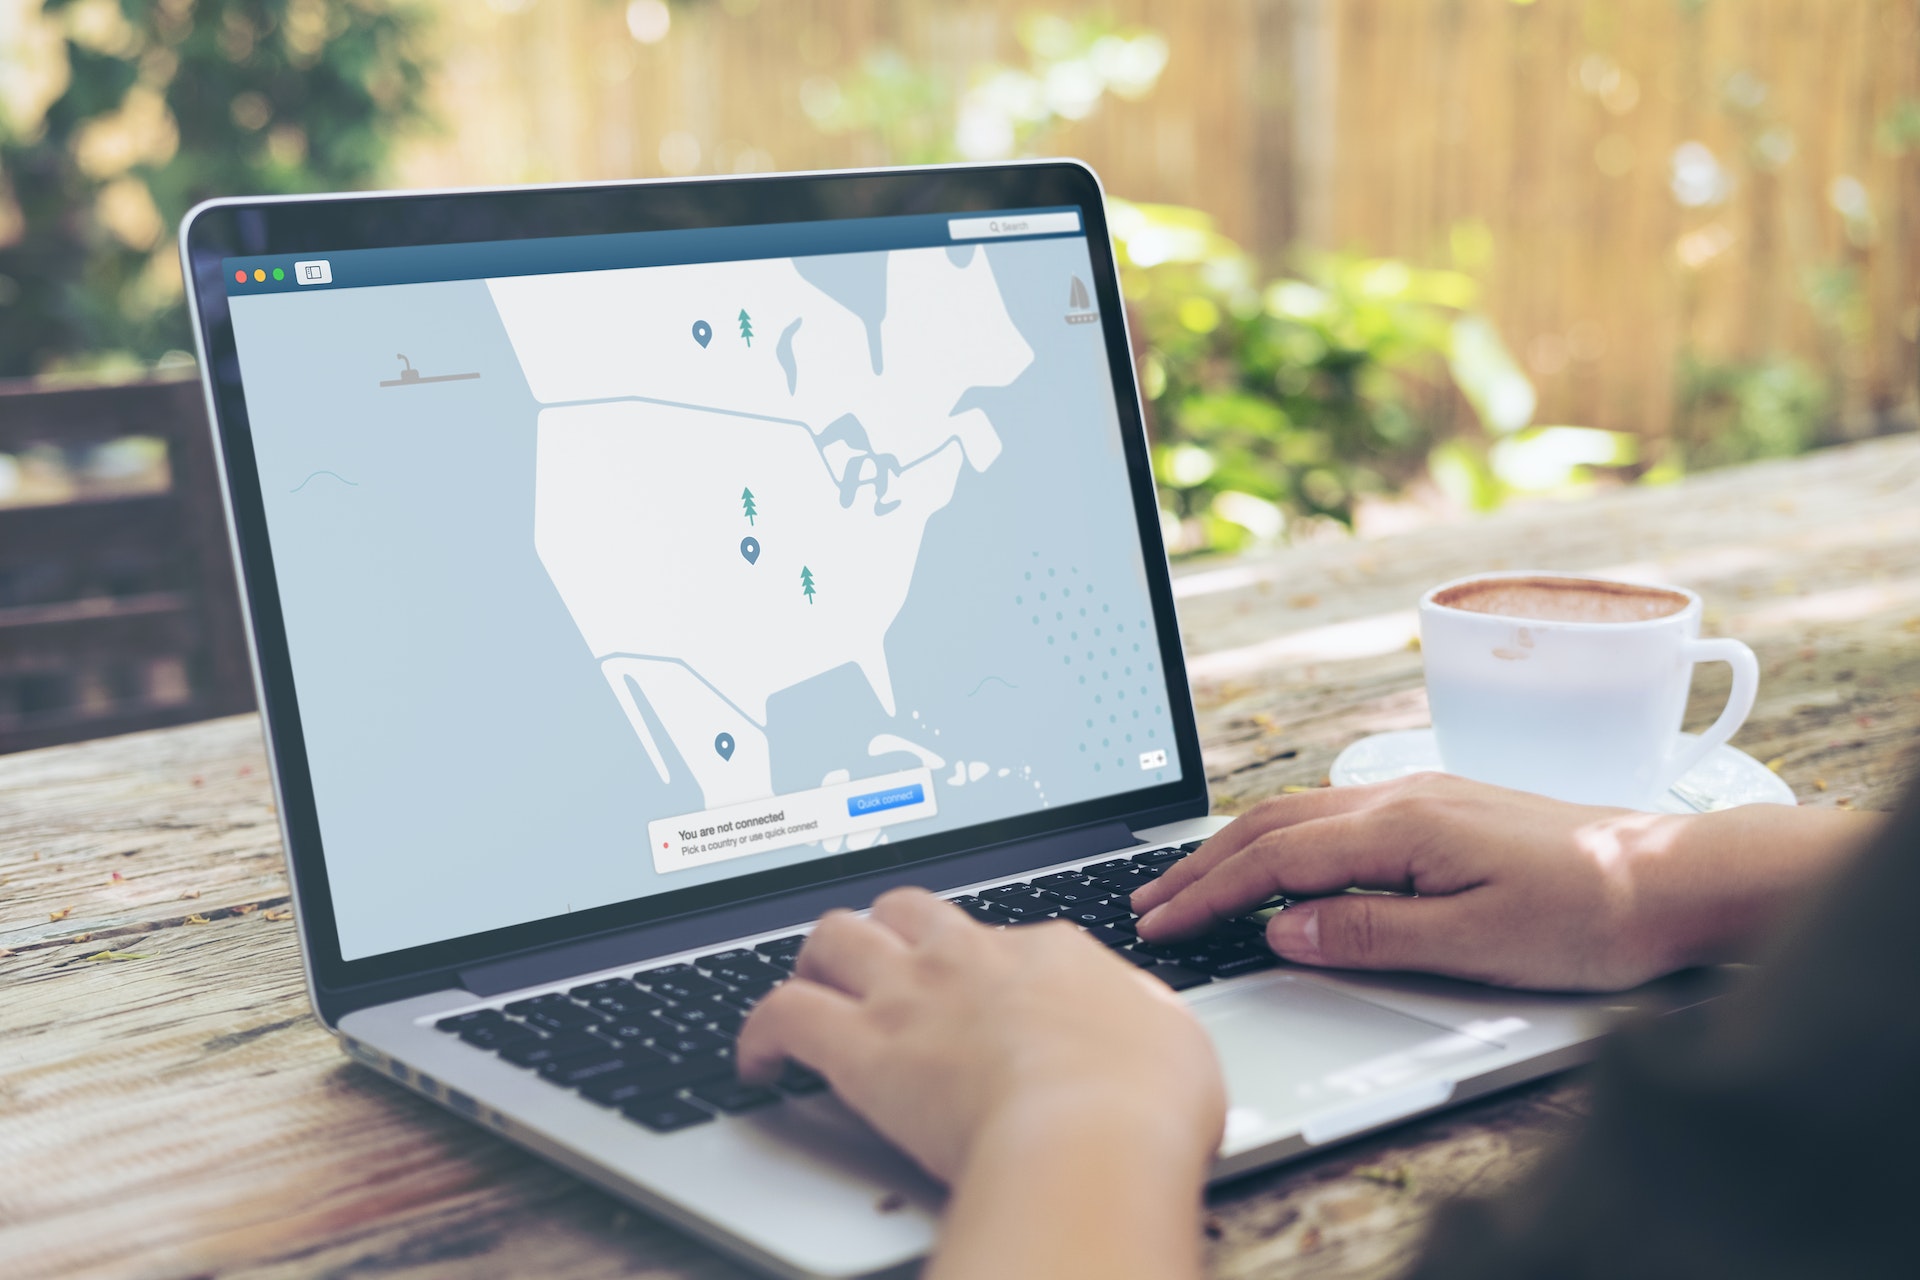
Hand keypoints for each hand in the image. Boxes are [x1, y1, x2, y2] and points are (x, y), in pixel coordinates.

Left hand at [738, 888, 1223, 1183]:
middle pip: (905, 909)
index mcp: (1047, 952)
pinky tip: (756, 1060)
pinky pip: (782, 1014)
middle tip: (876, 965)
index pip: (995, 935)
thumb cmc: (1144, 1101)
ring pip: (833, 936)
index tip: (971, 991)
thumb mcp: (1175, 1042)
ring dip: (814, 960)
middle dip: (885, 930)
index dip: (975, 962)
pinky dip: (757, 1033)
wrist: (1091, 1133)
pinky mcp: (861, 1048)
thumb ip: (1146, 1021)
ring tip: (808, 990)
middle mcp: (970, 957)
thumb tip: (1144, 1025)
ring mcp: (912, 995)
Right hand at [1130, 773, 1871, 990]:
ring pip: (1299, 812)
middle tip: (1148, 903)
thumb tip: (1284, 927)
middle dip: (1201, 865)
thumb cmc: (1591, 914)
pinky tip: (1274, 859)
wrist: (1675, 877)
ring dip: (1235, 848)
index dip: (1209, 894)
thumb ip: (1370, 932)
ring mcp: (1420, 795)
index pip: (1275, 860)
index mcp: (1402, 825)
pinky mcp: (1440, 807)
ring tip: (1190, 882)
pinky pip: (1333, 813)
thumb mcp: (1476, 944)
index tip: (1161, 924)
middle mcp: (1402, 796)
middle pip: (1272, 824)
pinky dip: (1280, 838)